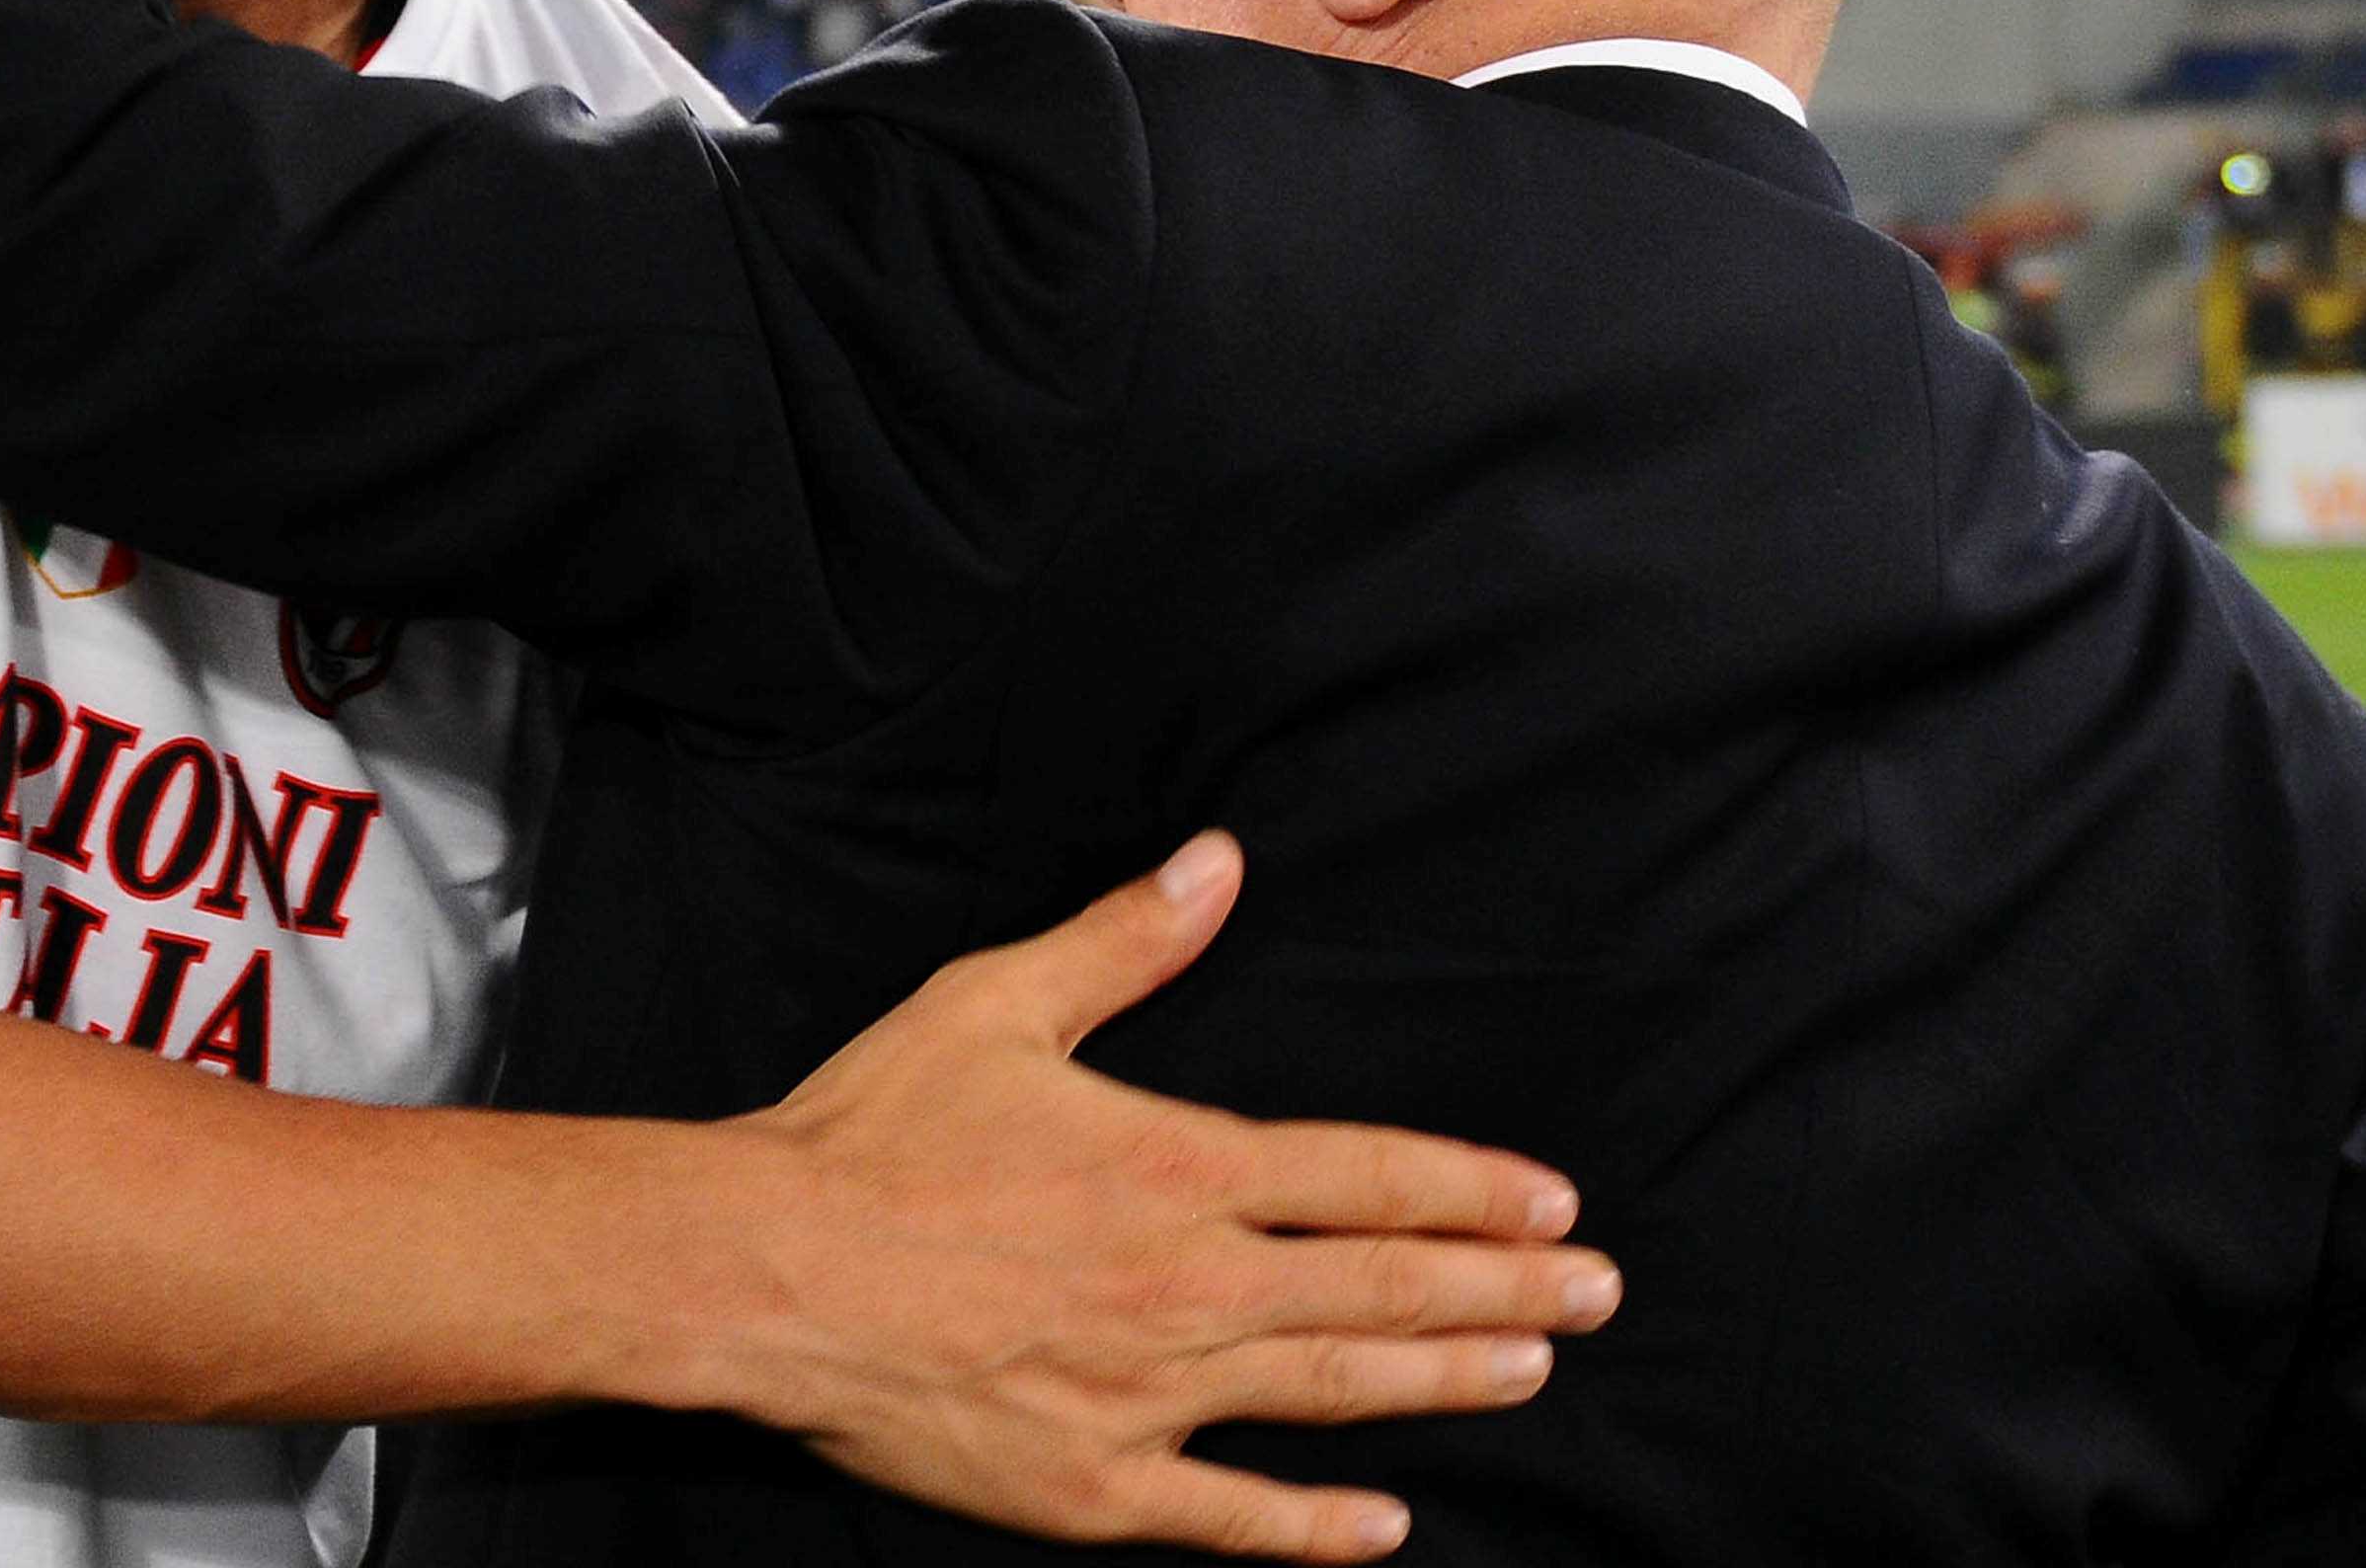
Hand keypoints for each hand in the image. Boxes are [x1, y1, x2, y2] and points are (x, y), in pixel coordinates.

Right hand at [730, 833, 1619, 1560]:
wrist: (764, 1271)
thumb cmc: (873, 1134)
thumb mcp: (998, 1004)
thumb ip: (1124, 942)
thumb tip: (1216, 863)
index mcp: (1177, 1167)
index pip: (1368, 1179)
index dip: (1475, 1193)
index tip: (1554, 1206)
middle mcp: (1189, 1286)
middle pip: (1385, 1288)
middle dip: (1508, 1292)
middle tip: (1602, 1297)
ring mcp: (1150, 1395)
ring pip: (1336, 1392)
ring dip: (1447, 1380)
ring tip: (1532, 1370)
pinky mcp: (1095, 1484)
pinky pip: (1232, 1517)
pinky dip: (1317, 1528)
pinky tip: (1384, 1527)